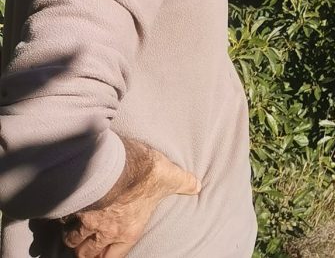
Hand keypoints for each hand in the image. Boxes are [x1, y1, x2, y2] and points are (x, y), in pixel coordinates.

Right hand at [61, 144, 199, 257]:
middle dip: (85, 253)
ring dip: (72, 238)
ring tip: (73, 232)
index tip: (102, 256)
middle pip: (87, 254)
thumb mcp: (169, 177)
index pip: (113, 257)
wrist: (115, 162)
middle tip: (85, 248)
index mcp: (128, 230)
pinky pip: (62, 220)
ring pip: (72, 240)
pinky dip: (62, 218)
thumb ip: (182, 183)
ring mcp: (86, 220)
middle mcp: (105, 230)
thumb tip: (196, 185)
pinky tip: (64, 212)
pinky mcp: (73, 205)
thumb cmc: (144, 172)